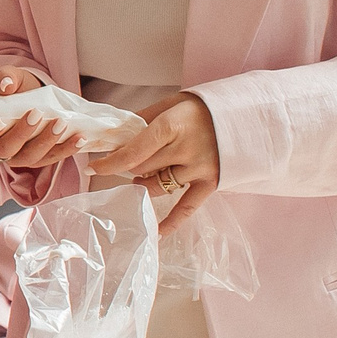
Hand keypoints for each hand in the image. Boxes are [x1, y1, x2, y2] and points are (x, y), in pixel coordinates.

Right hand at [0, 67, 84, 174]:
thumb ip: (5, 77)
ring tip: (61, 123)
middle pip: (5, 150)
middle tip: (36, 114)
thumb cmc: (17, 89)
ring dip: (47, 141)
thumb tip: (6, 84)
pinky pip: (53, 158)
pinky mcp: (42, 158)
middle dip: (22, 134)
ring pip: (31, 157)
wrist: (36, 96)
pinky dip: (67, 148)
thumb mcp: (10, 78)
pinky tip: (78, 137)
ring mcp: (21, 156)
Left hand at [91, 93, 222, 227]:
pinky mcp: (211, 182)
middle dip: (127, 168)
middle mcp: (185, 149)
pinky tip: (158, 233)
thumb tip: (113, 134)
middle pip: (142, 169)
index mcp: (171, 127)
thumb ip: (142, 120)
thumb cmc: (202, 108)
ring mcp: (198, 168)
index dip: (109, 163)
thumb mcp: (170, 104)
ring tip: (139, 178)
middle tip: (122, 164)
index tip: (92, 168)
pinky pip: (188, 207)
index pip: (132, 152)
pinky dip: (172, 222)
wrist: (245, 115)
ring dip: (144, 184)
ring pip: (158, 186)